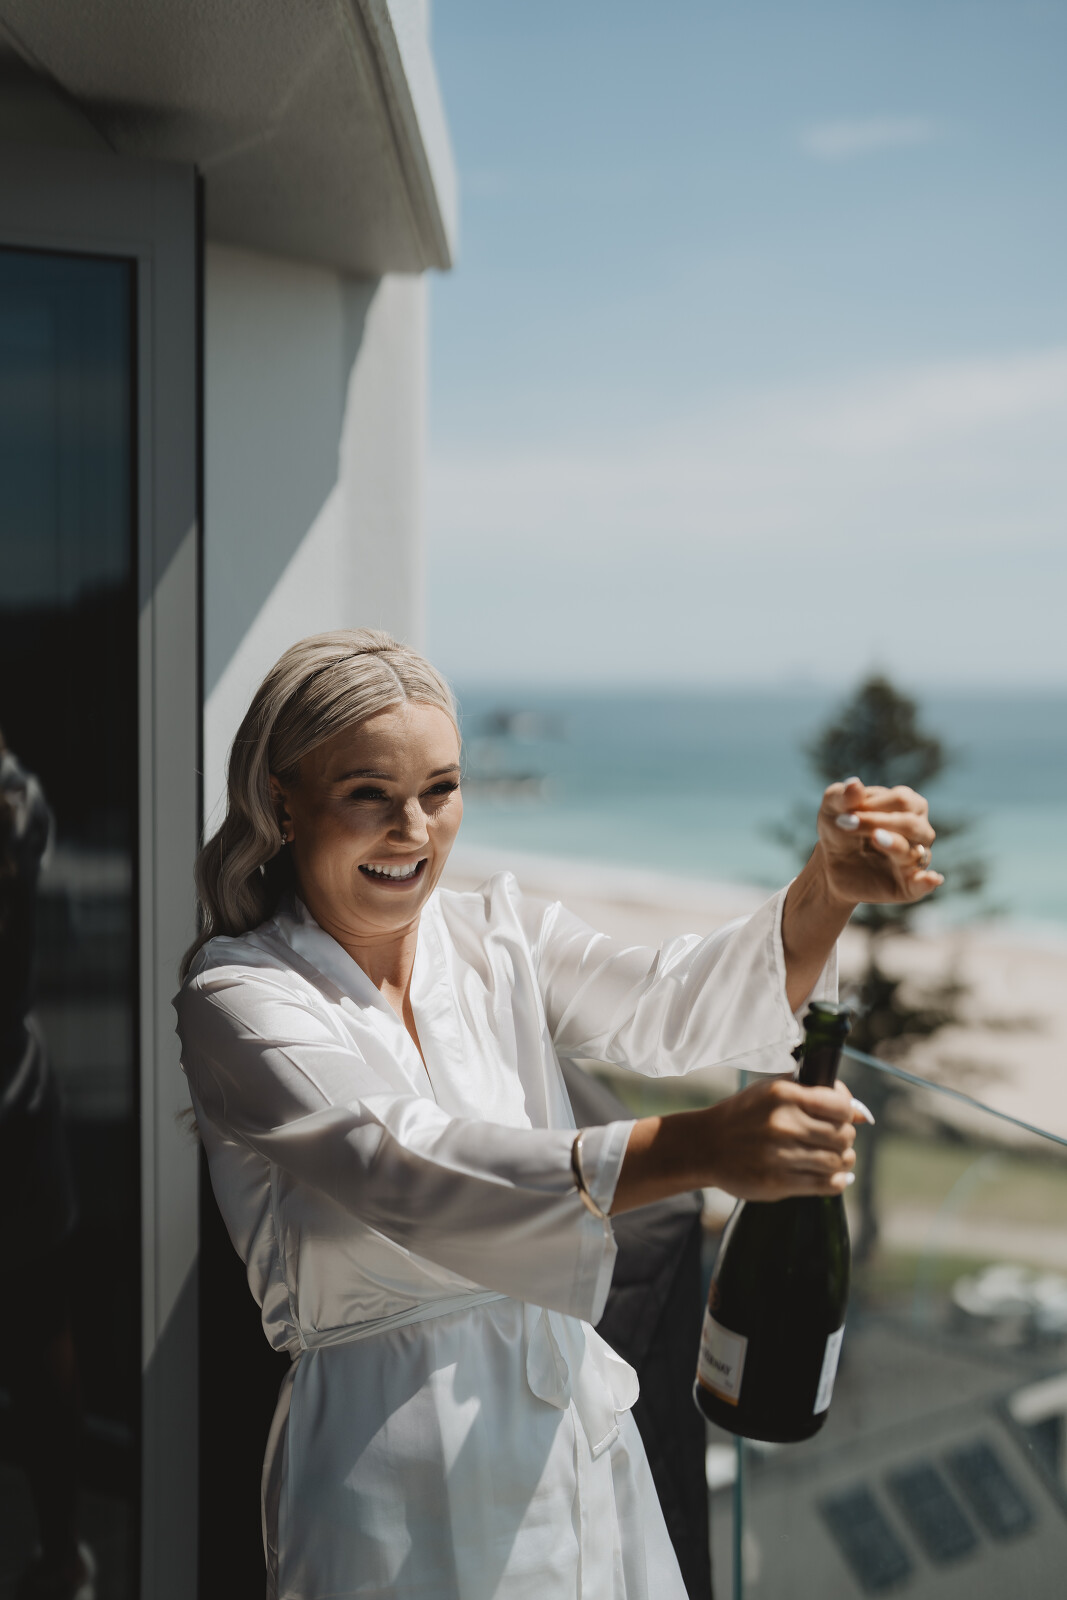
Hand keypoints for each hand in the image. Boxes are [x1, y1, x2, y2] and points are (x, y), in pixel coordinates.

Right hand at [703, 1077, 859, 1200]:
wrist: (705, 1146)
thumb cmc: (743, 1116)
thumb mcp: (772, 1092)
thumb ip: (814, 1096)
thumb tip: (862, 1114)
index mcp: (783, 1095)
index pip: (840, 1106)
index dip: (848, 1112)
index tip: (842, 1116)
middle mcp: (783, 1124)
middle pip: (843, 1135)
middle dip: (845, 1138)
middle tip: (835, 1140)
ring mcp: (780, 1155)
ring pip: (838, 1162)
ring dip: (842, 1161)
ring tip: (834, 1158)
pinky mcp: (778, 1183)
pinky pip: (826, 1185)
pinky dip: (836, 1181)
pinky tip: (831, 1176)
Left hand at [817, 776, 943, 908]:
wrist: (831, 864)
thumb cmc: (839, 828)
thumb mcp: (832, 809)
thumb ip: (841, 796)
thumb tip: (854, 784)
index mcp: (908, 805)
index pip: (902, 800)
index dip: (873, 805)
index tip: (843, 814)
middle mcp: (919, 831)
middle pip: (912, 824)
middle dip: (878, 823)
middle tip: (847, 823)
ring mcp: (915, 859)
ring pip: (915, 852)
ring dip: (895, 845)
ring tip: (876, 838)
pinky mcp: (907, 886)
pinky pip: (922, 885)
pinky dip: (927, 882)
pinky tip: (930, 879)